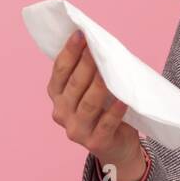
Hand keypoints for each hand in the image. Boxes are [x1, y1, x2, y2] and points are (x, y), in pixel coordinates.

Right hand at [47, 30, 146, 180]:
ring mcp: (76, 130)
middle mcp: (61, 113)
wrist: (118, 147)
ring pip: (88, 103)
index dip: (69, 51)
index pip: (60, 71)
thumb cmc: (106, 110)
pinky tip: (122, 99)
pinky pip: (106, 123)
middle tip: (96, 46)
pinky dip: (114, 111)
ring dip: (98, 85)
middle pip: (74, 84)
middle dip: (85, 63)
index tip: (80, 33)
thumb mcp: (93, 89)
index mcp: (57, 96)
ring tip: (107, 69)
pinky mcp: (95, 142)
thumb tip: (98, 42)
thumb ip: (90, 71)